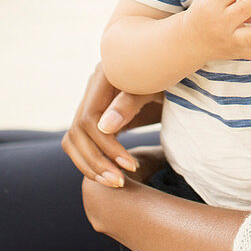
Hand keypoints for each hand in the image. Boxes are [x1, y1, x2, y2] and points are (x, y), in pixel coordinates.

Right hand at [61, 64, 162, 187]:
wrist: (177, 68)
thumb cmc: (169, 74)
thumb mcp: (155, 86)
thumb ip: (130, 102)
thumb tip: (104, 128)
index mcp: (104, 75)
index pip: (89, 119)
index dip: (106, 147)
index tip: (131, 165)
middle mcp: (94, 87)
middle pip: (76, 132)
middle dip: (96, 162)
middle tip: (119, 182)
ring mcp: (93, 100)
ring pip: (74, 140)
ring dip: (90, 165)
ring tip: (115, 182)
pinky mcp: (99, 114)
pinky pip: (82, 141)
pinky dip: (92, 159)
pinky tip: (111, 172)